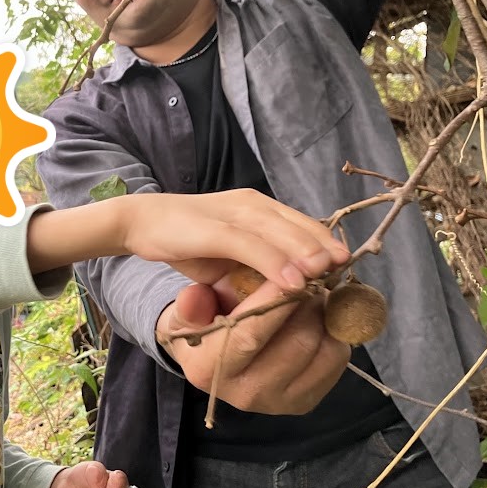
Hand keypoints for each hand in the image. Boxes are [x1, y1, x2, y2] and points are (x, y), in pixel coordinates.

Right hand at [121, 189, 349, 289]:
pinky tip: (293, 283)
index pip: (299, 222)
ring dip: (306, 254)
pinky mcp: (211, 229)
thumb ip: (255, 261)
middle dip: (323, 247)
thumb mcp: (227, 251)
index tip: (344, 262)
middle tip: (347, 269)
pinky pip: (249, 246)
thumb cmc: (186, 239)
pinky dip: (274, 264)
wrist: (139, 221)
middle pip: (296, 224)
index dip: (323, 241)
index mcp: (254, 207)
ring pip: (278, 232)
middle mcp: (248, 205)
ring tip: (328, 274)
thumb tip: (287, 282)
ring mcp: (230, 214)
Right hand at [156, 278, 350, 414]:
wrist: (216, 361)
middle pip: (297, 340)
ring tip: (314, 287)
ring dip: (325, 312)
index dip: (276, 299)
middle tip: (311, 269)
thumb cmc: (202, 324)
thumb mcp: (185, 311)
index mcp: (208, 369)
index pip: (250, 333)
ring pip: (321, 347)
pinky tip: (320, 312)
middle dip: (310, 299)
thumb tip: (194, 296)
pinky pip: (336, 359)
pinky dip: (334, 329)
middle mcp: (244, 394)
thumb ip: (190, 303)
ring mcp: (278, 402)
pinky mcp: (305, 401)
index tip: (294, 267)